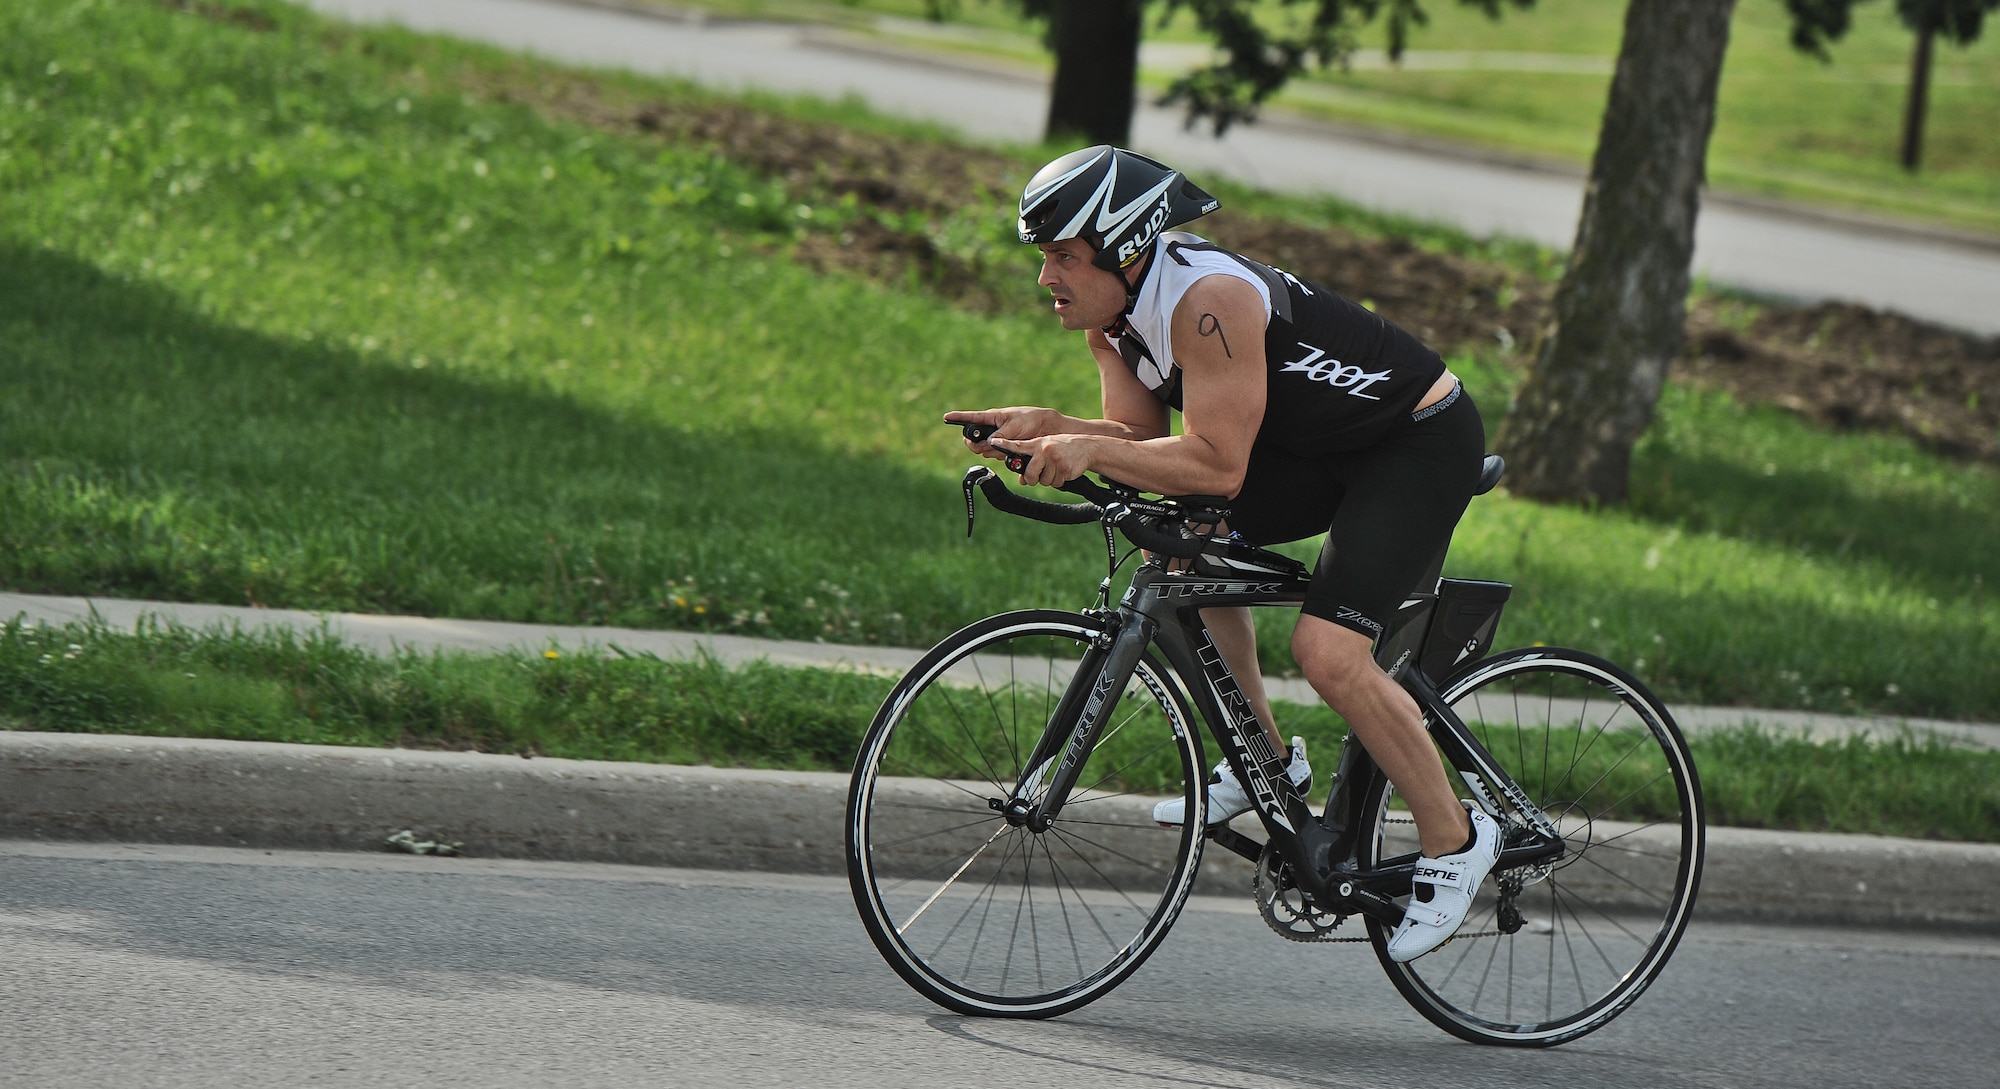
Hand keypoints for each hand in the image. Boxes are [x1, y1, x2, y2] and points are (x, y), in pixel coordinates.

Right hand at [942, 407, 1059, 457]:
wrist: (1045, 428)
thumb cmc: (1030, 419)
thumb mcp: (1014, 426)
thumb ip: (1000, 435)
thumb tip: (988, 443)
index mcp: (991, 418)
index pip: (971, 418)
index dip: (958, 418)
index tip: (946, 416)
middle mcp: (991, 430)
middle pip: (974, 441)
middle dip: (978, 446)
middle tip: (989, 445)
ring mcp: (996, 440)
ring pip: (985, 451)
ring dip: (993, 452)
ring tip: (1007, 445)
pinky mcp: (1003, 449)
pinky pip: (996, 456)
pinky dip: (1002, 456)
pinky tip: (1012, 453)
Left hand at [988, 434, 1090, 487]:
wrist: (1086, 447)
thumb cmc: (1062, 449)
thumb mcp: (1046, 449)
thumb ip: (1034, 461)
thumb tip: (1023, 481)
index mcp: (1037, 444)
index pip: (1017, 445)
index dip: (1004, 444)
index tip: (993, 441)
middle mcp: (1044, 450)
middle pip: (1030, 474)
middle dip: (1033, 479)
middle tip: (1039, 475)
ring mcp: (1054, 459)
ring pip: (1044, 481)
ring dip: (1050, 479)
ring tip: (1056, 468)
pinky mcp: (1064, 468)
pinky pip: (1056, 483)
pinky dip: (1059, 481)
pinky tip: (1064, 471)